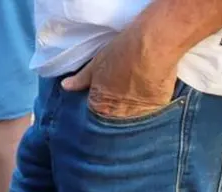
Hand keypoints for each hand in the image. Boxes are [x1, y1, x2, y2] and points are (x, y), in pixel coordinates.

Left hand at [61, 25, 177, 118]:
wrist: (155, 43)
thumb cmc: (123, 50)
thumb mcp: (98, 62)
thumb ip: (81, 79)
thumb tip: (65, 86)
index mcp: (98, 104)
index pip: (93, 113)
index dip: (99, 103)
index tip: (106, 95)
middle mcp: (116, 114)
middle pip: (112, 118)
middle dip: (114, 110)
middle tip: (122, 93)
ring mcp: (137, 113)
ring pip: (131, 118)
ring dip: (131, 110)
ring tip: (136, 94)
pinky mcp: (156, 108)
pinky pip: (150, 112)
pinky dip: (149, 106)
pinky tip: (149, 93)